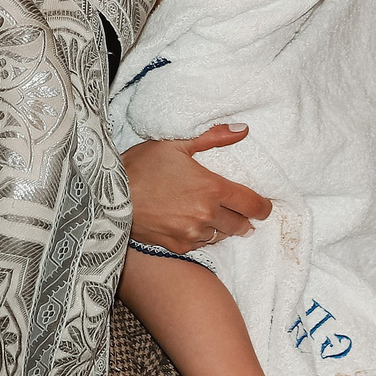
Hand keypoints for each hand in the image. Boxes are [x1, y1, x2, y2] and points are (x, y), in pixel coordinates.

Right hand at [124, 126, 272, 252]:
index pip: (252, 204)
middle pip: (241, 224)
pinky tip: (194, 225)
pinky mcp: (178, 246)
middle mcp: (206, 215)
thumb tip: (244, 130)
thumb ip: (213, 137)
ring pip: (221, 236)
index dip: (263, 207)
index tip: (265, 207)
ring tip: (216, 218)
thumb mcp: (176, 143)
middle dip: (244, 218)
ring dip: (223, 228)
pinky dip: (203, 236)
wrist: (109, 196)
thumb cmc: (141, 165)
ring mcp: (192, 233)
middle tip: (241, 212)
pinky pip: (201, 245)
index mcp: (211, 188)